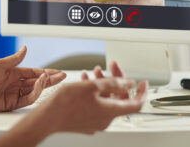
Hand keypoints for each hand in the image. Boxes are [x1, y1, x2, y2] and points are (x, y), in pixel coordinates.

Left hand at [0, 46, 65, 111]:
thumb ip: (15, 58)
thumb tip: (25, 48)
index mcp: (13, 73)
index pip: (34, 72)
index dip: (46, 72)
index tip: (57, 72)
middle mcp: (15, 83)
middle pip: (37, 82)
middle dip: (50, 79)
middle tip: (62, 77)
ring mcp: (13, 94)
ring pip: (34, 91)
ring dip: (43, 85)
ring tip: (49, 78)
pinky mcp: (11, 104)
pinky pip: (27, 99)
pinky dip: (35, 93)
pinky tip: (38, 85)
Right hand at [0, 61, 147, 146]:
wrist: (46, 118)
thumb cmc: (65, 104)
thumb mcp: (92, 86)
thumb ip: (113, 83)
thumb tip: (128, 82)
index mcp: (111, 111)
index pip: (136, 103)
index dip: (142, 92)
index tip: (143, 83)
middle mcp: (105, 119)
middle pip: (119, 98)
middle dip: (117, 80)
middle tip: (113, 68)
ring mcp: (95, 122)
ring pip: (106, 101)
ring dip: (104, 85)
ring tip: (95, 72)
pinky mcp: (85, 121)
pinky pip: (96, 105)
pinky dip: (95, 93)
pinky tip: (86, 83)